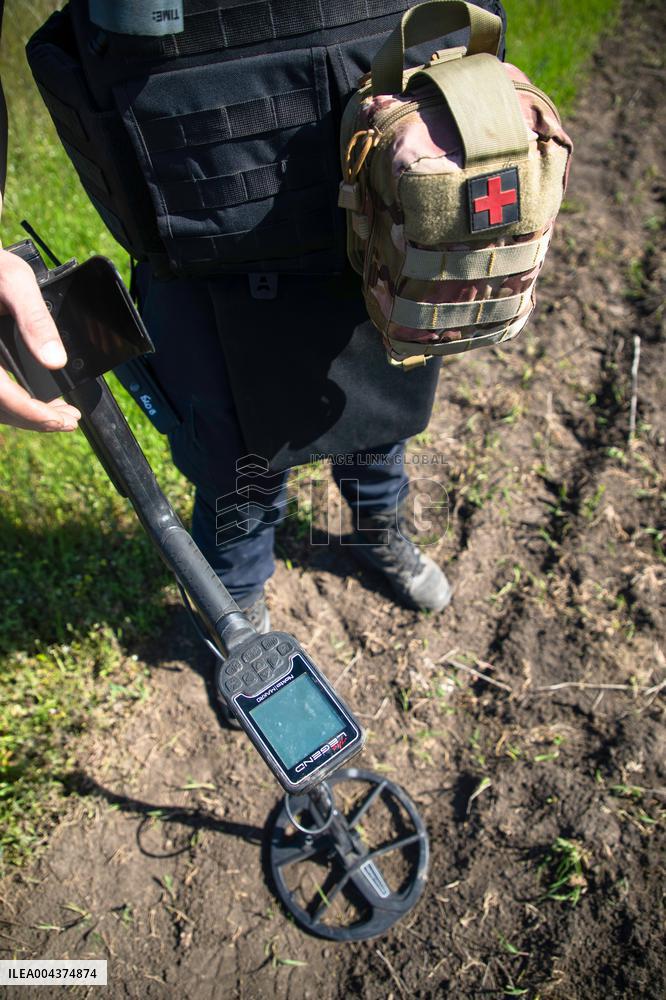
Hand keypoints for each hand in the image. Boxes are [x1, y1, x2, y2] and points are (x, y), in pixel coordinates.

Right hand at [0, 247, 80, 430]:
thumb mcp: (14, 280)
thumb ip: (35, 319)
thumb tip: (56, 360)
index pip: (0, 395)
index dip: (31, 414)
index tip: (61, 421)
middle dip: (35, 420)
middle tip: (69, 422)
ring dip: (26, 414)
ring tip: (61, 416)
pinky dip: (15, 401)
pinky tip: (38, 400)